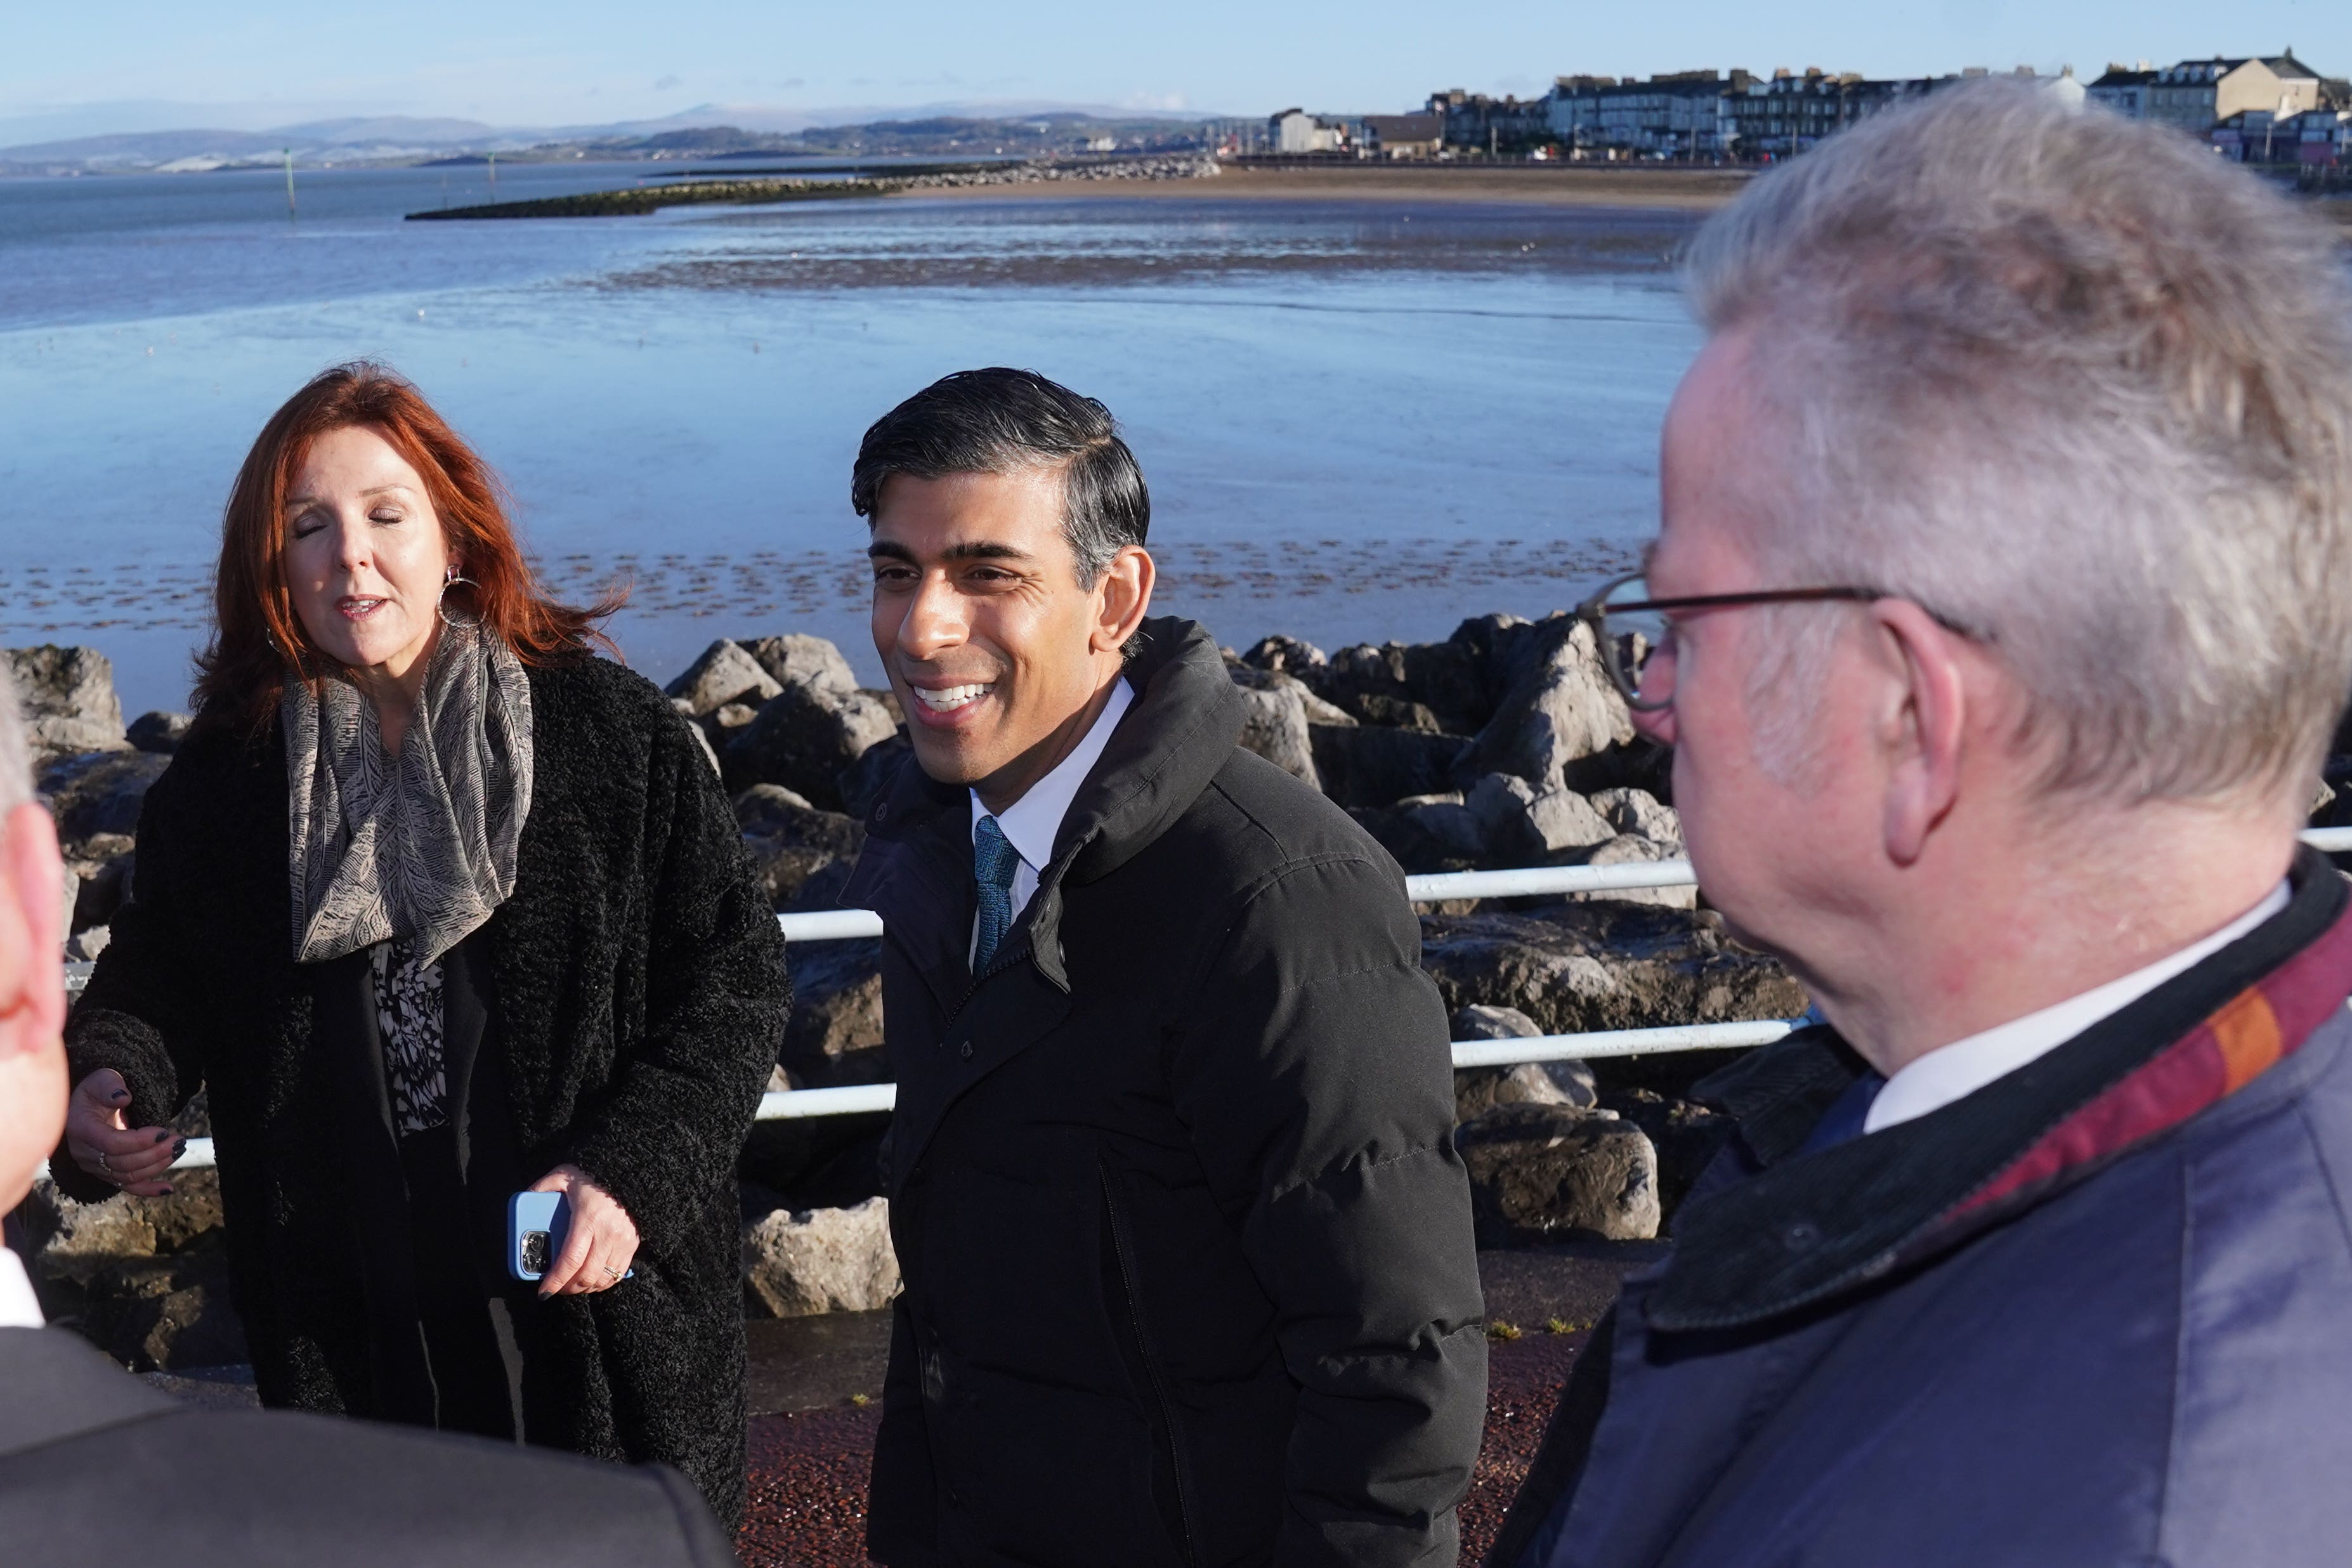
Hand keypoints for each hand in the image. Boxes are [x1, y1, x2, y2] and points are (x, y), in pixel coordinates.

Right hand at [66, 1068, 179, 1197]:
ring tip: (179, 1149)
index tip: (163, 1132)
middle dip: (155, 1153)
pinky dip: (148, 1189)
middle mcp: (84, 1152)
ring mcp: (94, 1165)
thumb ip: (110, 1086)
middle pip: (122, 1162)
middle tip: (179, 1140)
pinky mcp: (105, 1172)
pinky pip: (127, 1185)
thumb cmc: (98, 1089)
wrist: (91, 1103)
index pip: (111, 1144)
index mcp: (80, 1128)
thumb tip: (123, 1098)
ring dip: (157, 1165)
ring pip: (128, 1175)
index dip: (140, 1141)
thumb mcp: (102, 1079)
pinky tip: (168, 1188)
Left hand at [530, 1164, 639, 1297]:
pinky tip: (591, 1280)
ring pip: (602, 1279)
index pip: (570, 1260)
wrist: (629, 1171)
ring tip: (571, 1285)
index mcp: (588, 1219)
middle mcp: (608, 1233)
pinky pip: (617, 1274)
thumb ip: (542, 1188)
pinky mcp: (633, 1245)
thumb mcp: (564, 1175)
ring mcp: (623, 1241)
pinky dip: (602, 1283)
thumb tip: (524, 1200)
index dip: (555, 1281)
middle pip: (586, 1276)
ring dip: (584, 1288)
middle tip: (555, 1289)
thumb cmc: (593, 1175)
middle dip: (567, 1289)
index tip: (543, 1292)